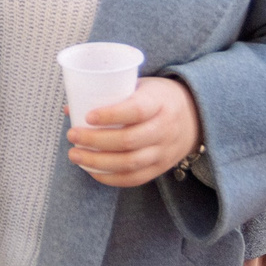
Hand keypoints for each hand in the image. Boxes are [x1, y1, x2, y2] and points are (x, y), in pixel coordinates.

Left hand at [67, 76, 202, 188]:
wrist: (196, 116)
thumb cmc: (158, 97)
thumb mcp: (141, 86)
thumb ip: (110, 95)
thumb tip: (70, 108)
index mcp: (160, 103)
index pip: (136, 111)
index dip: (111, 115)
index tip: (88, 116)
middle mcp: (164, 129)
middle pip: (128, 140)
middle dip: (95, 141)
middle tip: (72, 136)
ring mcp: (164, 151)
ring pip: (129, 163)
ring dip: (98, 162)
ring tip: (74, 155)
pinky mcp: (161, 167)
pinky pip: (135, 178)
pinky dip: (110, 178)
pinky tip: (91, 171)